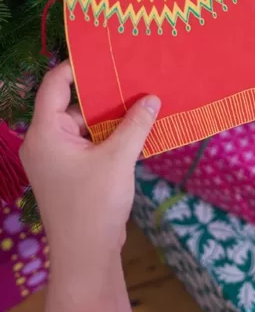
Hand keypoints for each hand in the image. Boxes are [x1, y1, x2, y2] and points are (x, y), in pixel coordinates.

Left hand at [20, 61, 159, 273]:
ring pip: (83, 123)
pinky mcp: (70, 171)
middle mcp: (45, 142)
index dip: (77, 66)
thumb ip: (135, 124)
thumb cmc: (94, 205)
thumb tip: (153, 97)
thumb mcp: (119, 159)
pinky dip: (109, 133)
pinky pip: (88, 141)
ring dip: (110, 115)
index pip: (54, 85)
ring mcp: (57, 158)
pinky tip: (136, 126)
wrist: (87, 257)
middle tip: (134, 74)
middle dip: (103, 92)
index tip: (107, 54)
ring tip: (141, 97)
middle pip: (71, 104)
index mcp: (45, 133)